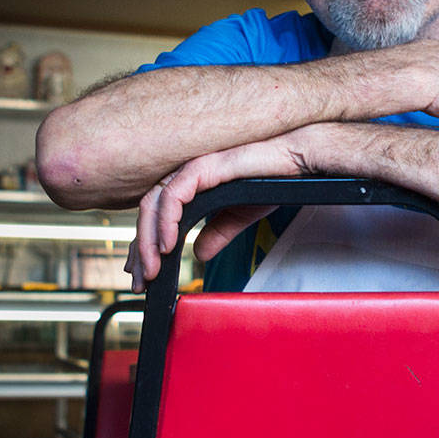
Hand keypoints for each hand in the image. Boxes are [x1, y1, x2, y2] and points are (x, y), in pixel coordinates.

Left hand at [128, 128, 314, 289]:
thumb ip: (217, 232)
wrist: (298, 158)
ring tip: (151, 268)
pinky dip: (166, 221)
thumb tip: (199, 254)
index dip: (144, 245)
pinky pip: (174, 195)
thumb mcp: (240, 214)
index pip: (156, 216)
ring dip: (148, 240)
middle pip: (148, 212)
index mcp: (191, 183)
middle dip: (140, 249)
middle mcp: (187, 174)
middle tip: (140, 279)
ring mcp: (193, 168)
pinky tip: (167, 245)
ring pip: (154, 204)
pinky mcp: (205, 166)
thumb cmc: (273, 176)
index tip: (142, 273)